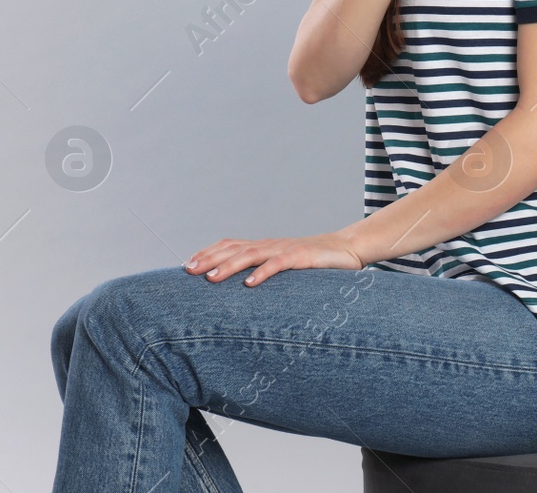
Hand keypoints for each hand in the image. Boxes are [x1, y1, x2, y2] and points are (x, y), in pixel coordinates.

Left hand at [183, 232, 364, 286]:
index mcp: (266, 247)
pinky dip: (263, 272)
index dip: (209, 253)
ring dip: (229, 265)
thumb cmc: (316, 262)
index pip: (231, 245)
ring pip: (252, 254)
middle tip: (188, 271)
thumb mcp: (287, 267)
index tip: (187, 265)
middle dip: (210, 259)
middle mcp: (272, 245)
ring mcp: (286, 249)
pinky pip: (280, 264)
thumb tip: (242, 292)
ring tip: (211, 278)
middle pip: (235, 248)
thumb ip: (267, 273)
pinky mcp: (303, 256)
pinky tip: (250, 283)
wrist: (349, 248)